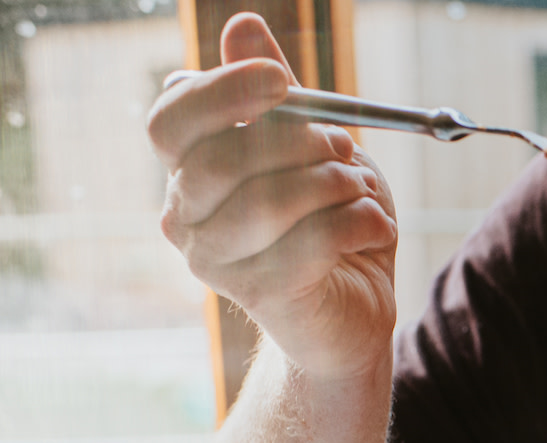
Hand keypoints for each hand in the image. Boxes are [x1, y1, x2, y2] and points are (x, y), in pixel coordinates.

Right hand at [148, 14, 396, 382]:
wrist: (355, 310)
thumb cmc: (327, 224)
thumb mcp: (310, 149)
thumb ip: (276, 97)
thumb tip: (242, 25)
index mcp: (187, 171)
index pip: (170, 120)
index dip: (222, 92)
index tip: (282, 81)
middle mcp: (185, 218)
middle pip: (220, 161)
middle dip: (297, 143)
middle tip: (344, 146)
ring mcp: (214, 263)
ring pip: (268, 204)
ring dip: (334, 185)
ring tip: (361, 191)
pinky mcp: (259, 297)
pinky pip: (312, 244)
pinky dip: (361, 223)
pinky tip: (376, 226)